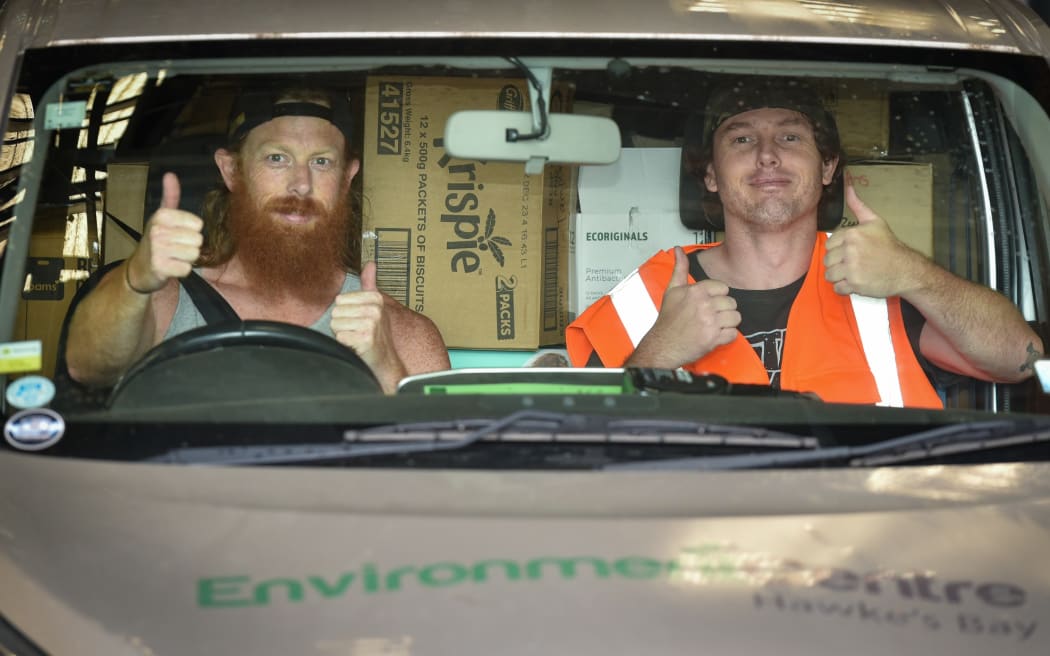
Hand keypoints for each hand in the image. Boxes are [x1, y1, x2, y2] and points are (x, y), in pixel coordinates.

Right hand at [126, 173, 204, 292]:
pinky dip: (181, 271)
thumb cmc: (156, 241)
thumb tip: (170, 175)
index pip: (198, 224)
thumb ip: (170, 197)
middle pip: (198, 240)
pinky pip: (187, 269)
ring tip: (173, 257)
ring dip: (186, 259)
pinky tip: (170, 267)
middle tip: (175, 248)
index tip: (178, 234)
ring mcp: (158, 249)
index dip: (192, 232)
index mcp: (162, 215)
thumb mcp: (162, 217)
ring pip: (194, 254)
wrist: (139, 268)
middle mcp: (158, 230)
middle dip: (190, 247)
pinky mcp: (159, 267)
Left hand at [330, 260, 405, 391]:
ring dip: (343, 335)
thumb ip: (370, 284)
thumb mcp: (376, 306)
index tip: (358, 320)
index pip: (340, 300)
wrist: (385, 360)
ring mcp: (371, 324)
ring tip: (357, 338)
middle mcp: (375, 309)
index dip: (345, 313)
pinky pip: (340, 337)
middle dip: (343, 324)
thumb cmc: (377, 334)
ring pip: (336, 325)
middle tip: (357, 331)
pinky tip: (357, 346)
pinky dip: (345, 345)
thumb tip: (370, 264)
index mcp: (375, 299)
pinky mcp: (366, 339)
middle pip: (336, 312)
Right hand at [628, 246, 740, 367]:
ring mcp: (710, 322)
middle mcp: (704, 305)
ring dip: (727, 323)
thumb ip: (679, 268)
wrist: (662, 345)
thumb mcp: (672, 290)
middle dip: (723, 310)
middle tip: (711, 316)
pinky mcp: (714, 338)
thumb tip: (678, 250)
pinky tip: (715, 336)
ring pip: (735, 317)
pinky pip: (733, 334)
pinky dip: (726, 337)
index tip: (709, 303)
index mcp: (696, 291)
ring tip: (715, 326)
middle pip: (731, 303)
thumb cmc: (668, 320)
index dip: (717, 297)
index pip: (723, 288)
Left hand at [823, 183, 923, 297]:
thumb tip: (848, 186)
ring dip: (840, 277)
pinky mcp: (855, 284)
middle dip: (838, 264)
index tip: (851, 252)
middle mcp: (850, 250)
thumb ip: (858, 206)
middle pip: (827, 260)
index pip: (829, 244)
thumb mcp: (875, 222)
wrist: (906, 269)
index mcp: (852, 234)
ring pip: (829, 275)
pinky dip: (845, 288)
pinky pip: (837, 288)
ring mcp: (852, 268)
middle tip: (854, 264)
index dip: (839, 250)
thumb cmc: (889, 246)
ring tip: (854, 273)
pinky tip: (857, 282)